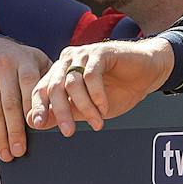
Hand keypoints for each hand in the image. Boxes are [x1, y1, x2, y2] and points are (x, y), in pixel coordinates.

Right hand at [0, 36, 50, 160]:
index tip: (39, 127)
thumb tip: (64, 106)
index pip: (30, 87)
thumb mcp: (34, 59)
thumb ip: (48, 78)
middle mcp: (3, 67)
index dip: (34, 109)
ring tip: (6, 154)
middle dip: (15, 131)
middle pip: (10, 104)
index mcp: (24, 61)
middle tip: (19, 151)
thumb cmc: (15, 59)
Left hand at [27, 38, 172, 135]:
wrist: (146, 73)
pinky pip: (92, 75)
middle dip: (61, 112)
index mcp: (60, 73)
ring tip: (97, 122)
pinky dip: (97, 95)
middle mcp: (68, 61)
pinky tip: (104, 107)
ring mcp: (84, 54)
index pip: (41, 89)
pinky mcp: (100, 52)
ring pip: (73, 83)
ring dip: (85, 107)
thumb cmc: (118, 89)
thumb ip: (61, 113)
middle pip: (55, 87)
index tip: (36, 125)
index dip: (37, 107)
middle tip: (68, 131)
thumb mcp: (85, 109)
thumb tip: (35, 123)